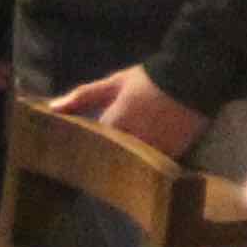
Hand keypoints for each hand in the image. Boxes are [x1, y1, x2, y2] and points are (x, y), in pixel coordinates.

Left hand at [51, 66, 208, 158]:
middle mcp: (135, 139)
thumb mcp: (115, 82)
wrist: (193, 75)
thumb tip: (53, 108)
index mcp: (116, 123)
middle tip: (97, 168)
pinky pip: (155, 166)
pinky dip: (148, 165)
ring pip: (135, 165)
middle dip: (107, 161)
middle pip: (114, 159)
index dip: (87, 150)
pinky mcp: (175, 153)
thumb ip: (84, 96)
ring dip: (128, 165)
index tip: (77, 157)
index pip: (94, 146)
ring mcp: (156, 148)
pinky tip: (143, 166)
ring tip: (119, 171)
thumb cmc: (149, 79)